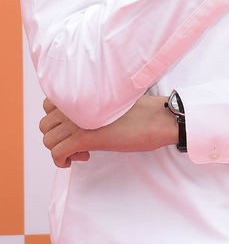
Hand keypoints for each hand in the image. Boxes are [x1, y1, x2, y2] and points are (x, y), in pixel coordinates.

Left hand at [39, 95, 178, 167]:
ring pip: (49, 140)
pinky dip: (64, 160)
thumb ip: (92, 105)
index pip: (48, 104)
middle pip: (45, 125)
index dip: (58, 120)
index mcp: (84, 93)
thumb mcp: (111, 103)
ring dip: (61, 149)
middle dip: (58, 137)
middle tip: (79, 141)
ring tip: (83, 150)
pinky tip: (84, 156)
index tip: (75, 127)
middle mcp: (77, 104)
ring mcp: (79, 120)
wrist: (157, 120)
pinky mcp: (85, 137)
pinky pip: (57, 153)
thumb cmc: (141, 113)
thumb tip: (79, 118)